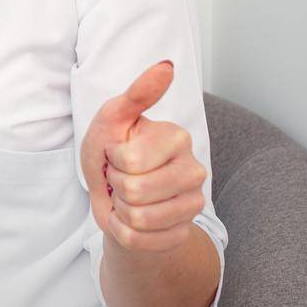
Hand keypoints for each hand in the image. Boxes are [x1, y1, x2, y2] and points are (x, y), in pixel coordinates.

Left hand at [80, 60, 207, 252]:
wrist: (114, 194)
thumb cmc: (111, 151)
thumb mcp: (113, 118)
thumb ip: (138, 93)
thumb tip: (166, 65)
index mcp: (178, 138)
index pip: (130, 160)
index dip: (112, 159)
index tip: (116, 153)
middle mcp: (195, 171)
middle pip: (135, 192)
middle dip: (115, 185)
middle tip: (120, 178)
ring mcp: (193, 205)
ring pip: (139, 219)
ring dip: (119, 210)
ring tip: (125, 197)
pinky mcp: (182, 233)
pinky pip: (140, 241)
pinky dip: (123, 231)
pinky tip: (130, 217)